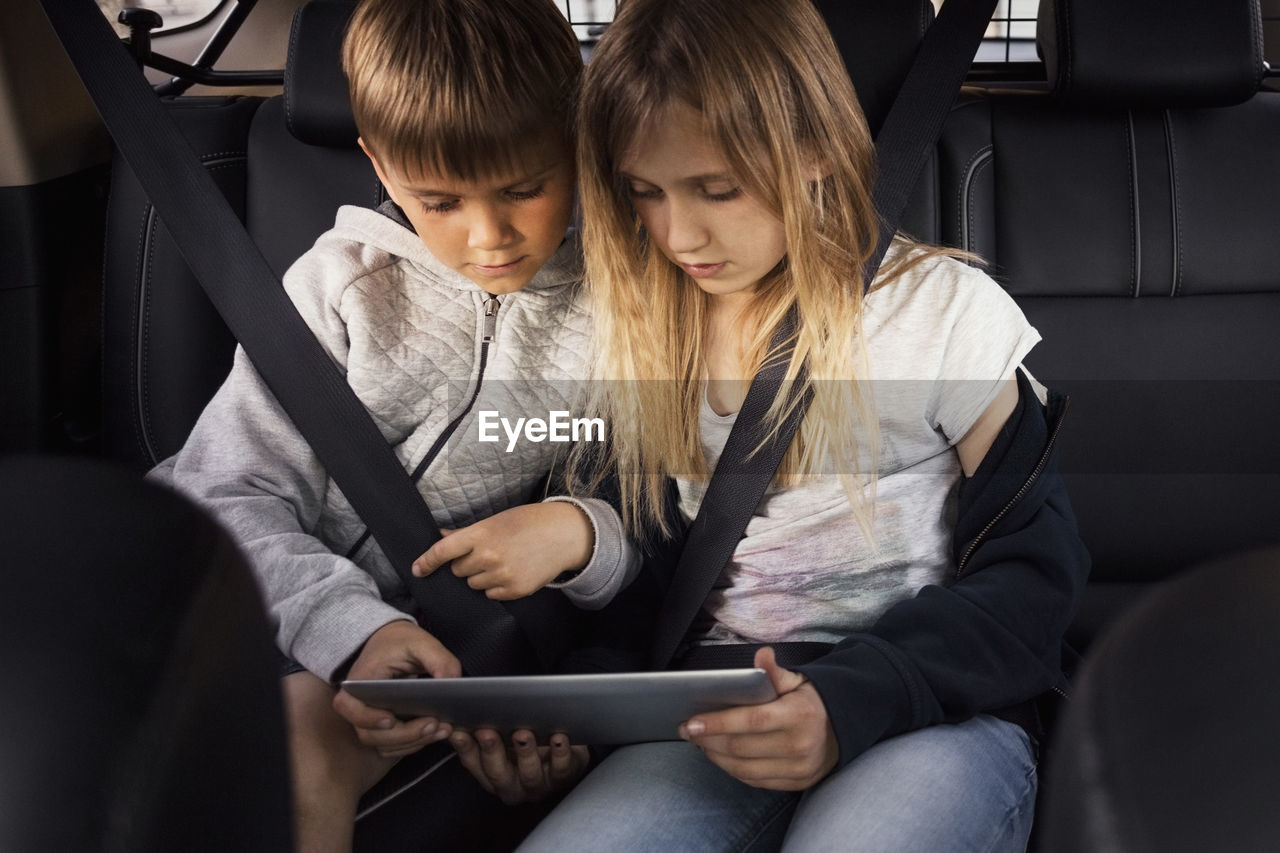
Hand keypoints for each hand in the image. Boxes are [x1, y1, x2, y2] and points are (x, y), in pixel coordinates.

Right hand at [331, 620, 461, 757]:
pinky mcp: (383, 728)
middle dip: (405, 734)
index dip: (367, 718)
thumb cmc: (401, 642)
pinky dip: (414, 744)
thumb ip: (439, 660)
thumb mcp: (422, 643)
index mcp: (360, 680)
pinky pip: (393, 746)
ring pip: (384, 744)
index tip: (391, 719)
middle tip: (434, 724)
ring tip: (442, 729)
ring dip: (413, 742)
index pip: (348, 706)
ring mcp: (369, 719)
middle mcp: (359, 705)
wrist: (393, 643)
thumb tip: (454, 682)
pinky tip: (436, 732)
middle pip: (370, 734)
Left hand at [411, 502, 593, 599]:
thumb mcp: (496, 521)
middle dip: (466, 564)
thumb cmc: (529, 522)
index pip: (443, 551)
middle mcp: (489, 556)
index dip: (426, 562)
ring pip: (473, 585)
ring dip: (481, 576)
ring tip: (502, 561)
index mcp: (482, 534)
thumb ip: (467, 534)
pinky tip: (511, 572)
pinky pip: (491, 595)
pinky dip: (496, 587)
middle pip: (458, 571)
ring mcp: (502, 576)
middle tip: (486, 553)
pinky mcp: (515, 591)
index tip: (417, 570)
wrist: (563, 534)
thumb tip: (441, 538)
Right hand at [451, 728, 589, 804]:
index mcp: (493, 777)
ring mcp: (540, 784)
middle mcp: (514, 786)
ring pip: (530, 774)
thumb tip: (460, 714)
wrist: (565, 751)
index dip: (465, 749)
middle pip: (499, 774)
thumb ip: (483, 729)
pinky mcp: (565, 776)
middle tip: (487, 733)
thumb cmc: (528, 742)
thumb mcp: (504, 738)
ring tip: (523, 734)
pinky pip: (563, 769)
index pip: (474, 764)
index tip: (459, 732)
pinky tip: (558, 738)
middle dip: (491, 752)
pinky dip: (561, 753)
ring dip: (525, 753)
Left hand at [679, 647, 837, 789]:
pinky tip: (720, 756)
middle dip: (708, 739)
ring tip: (700, 742)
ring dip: (716, 756)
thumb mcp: (798, 681)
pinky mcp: (795, 783)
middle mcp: (800, 745)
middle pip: (742, 748)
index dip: (719, 723)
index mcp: (799, 715)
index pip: (752, 721)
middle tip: (688, 730)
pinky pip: (755, 780)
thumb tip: (762, 654)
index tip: (692, 722)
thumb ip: (775, 672)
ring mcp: (798, 768)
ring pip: (744, 768)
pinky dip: (732, 769)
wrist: (843, 730)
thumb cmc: (811, 701)